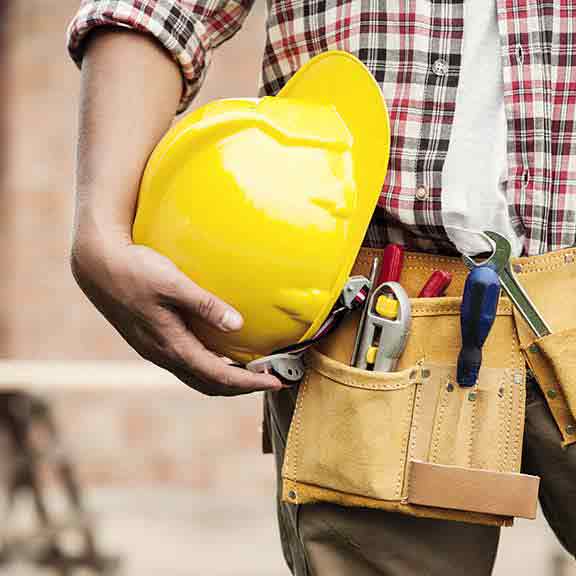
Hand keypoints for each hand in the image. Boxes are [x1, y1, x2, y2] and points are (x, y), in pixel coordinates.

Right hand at [71, 236, 283, 395]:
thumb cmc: (135, 270)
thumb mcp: (173, 283)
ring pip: (196, 377)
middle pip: (209, 385)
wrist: (97, 266)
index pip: (219, 376)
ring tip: (250, 370)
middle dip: (241, 387)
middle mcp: (163, 354)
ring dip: (225, 378)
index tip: (276, 380)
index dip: (249, 383)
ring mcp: (156, 349)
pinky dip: (209, 366)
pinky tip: (220, 352)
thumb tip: (238, 325)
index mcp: (171, 345)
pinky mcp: (152, 340)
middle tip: (269, 378)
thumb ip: (206, 305)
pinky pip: (186, 364)